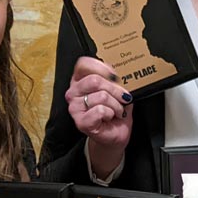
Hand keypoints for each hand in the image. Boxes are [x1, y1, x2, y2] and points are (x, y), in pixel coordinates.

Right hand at [66, 56, 132, 174]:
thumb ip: (114, 80)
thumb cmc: (114, 111)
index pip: (83, 64)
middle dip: (115, 90)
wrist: (115, 133)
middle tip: (123, 98)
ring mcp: (75, 107)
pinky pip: (101, 110)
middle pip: (95, 80)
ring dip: (116, 104)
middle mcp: (73, 92)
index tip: (114, 76)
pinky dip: (111, 113)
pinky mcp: (81, 122)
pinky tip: (109, 117)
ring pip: (101, 96)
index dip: (101, 67)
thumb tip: (119, 76)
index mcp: (80, 80)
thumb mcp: (116, 91)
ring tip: (116, 110)